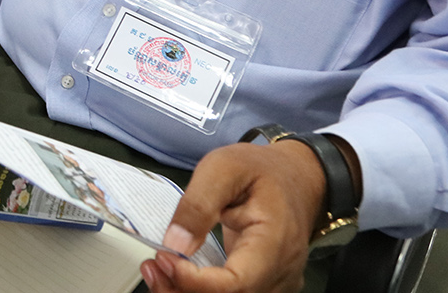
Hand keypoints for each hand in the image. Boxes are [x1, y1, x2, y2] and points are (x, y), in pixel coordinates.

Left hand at [141, 140, 326, 292]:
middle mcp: (280, 272)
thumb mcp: (224, 167)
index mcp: (275, 241)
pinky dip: (200, 291)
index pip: (236, 282)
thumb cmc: (262, 170)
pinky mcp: (263, 285)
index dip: (195, 282)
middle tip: (152, 267)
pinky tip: (177, 276)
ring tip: (159, 270)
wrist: (295, 177)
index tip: (164, 258)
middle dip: (183, 290)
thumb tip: (175, 243)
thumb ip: (199, 204)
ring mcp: (274, 283)